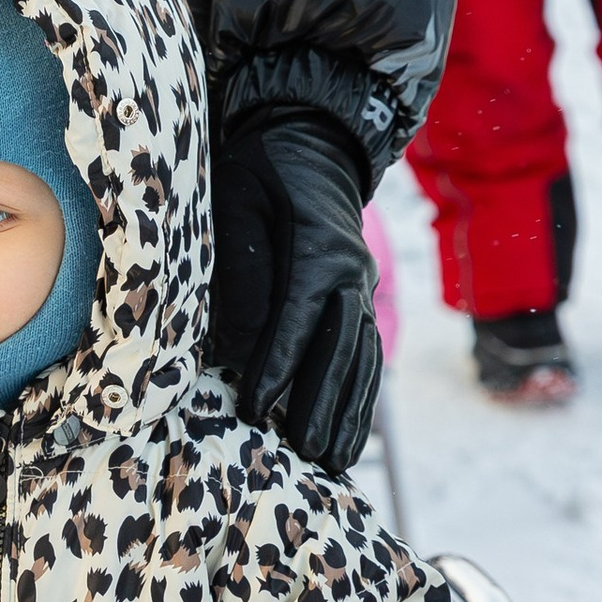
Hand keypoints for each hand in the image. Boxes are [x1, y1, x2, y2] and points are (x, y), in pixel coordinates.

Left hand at [210, 114, 383, 472]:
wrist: (309, 139)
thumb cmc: (259, 170)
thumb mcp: (236, 203)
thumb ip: (240, 269)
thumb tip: (239, 342)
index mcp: (318, 246)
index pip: (298, 316)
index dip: (278, 364)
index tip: (255, 407)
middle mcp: (351, 272)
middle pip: (339, 349)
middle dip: (320, 404)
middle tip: (302, 453)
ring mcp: (362, 287)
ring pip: (361, 359)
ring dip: (348, 412)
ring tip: (333, 461)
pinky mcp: (360, 298)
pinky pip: (366, 355)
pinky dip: (359, 397)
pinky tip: (350, 434)